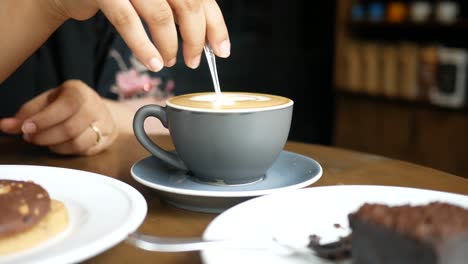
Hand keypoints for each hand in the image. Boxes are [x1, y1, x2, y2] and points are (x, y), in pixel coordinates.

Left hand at [0, 80, 117, 155]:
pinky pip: (84, 151)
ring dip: (54, 145)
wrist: (96, 111)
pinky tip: (57, 145)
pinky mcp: (106, 139)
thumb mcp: (46, 102)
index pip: (66, 106)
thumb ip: (27, 113)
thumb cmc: (65, 105)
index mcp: (79, 91)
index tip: (26, 128)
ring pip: (78, 142)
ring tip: (43, 141)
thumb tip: (4, 126)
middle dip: (46, 136)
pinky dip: (65, 150)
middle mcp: (96, 106)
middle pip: (71, 127)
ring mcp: (104, 123)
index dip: (45, 119)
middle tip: (30, 137)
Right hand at [51, 0, 229, 69]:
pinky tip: (153, 62)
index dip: (216, 25)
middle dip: (195, 39)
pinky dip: (143, 46)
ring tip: (169, 61)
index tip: (222, 50)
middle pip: (188, 4)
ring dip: (169, 45)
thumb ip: (180, 9)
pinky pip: (128, 21)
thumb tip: (211, 40)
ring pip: (161, 15)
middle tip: (194, 60)